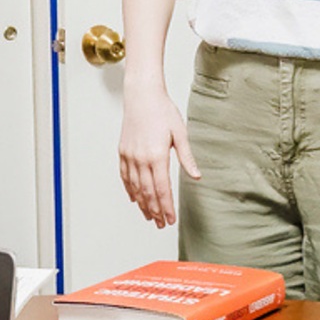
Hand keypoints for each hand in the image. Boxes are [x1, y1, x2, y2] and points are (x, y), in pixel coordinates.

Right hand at [119, 87, 200, 228]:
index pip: (162, 189)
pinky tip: (134, 199)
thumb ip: (186, 157)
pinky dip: (130, 190)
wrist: (142, 95)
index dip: (167, 207)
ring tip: (149, 217)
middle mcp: (141, 159)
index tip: (171, 220)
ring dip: (142, 204)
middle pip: (148, 192)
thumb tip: (197, 176)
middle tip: (161, 224)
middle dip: (155, 211)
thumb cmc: (163, 111)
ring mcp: (129, 156)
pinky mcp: (123, 152)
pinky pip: (125, 176)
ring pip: (135, 187)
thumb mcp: (179, 133)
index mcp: (157, 156)